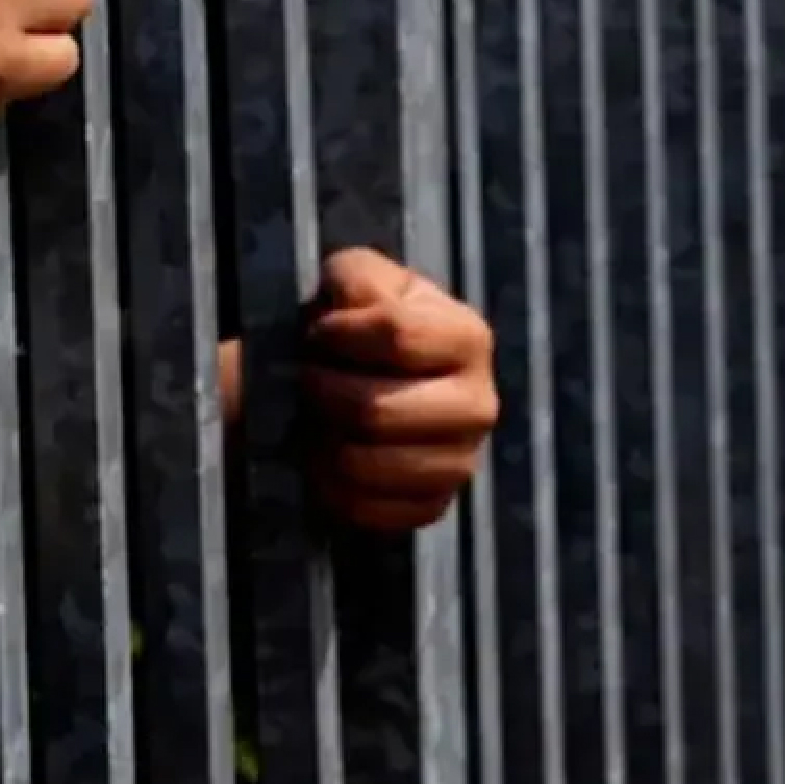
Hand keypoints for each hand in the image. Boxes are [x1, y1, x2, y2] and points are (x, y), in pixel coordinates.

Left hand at [302, 248, 497, 531]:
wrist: (349, 385)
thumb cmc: (352, 327)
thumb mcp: (356, 281)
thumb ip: (355, 275)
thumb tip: (353, 299)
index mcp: (467, 337)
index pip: (395, 334)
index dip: (336, 333)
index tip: (317, 333)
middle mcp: (478, 404)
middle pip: (374, 410)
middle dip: (320, 392)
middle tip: (306, 381)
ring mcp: (460, 462)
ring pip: (365, 464)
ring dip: (319, 441)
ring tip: (312, 419)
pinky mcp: (433, 506)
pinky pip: (367, 508)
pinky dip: (328, 487)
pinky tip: (323, 459)